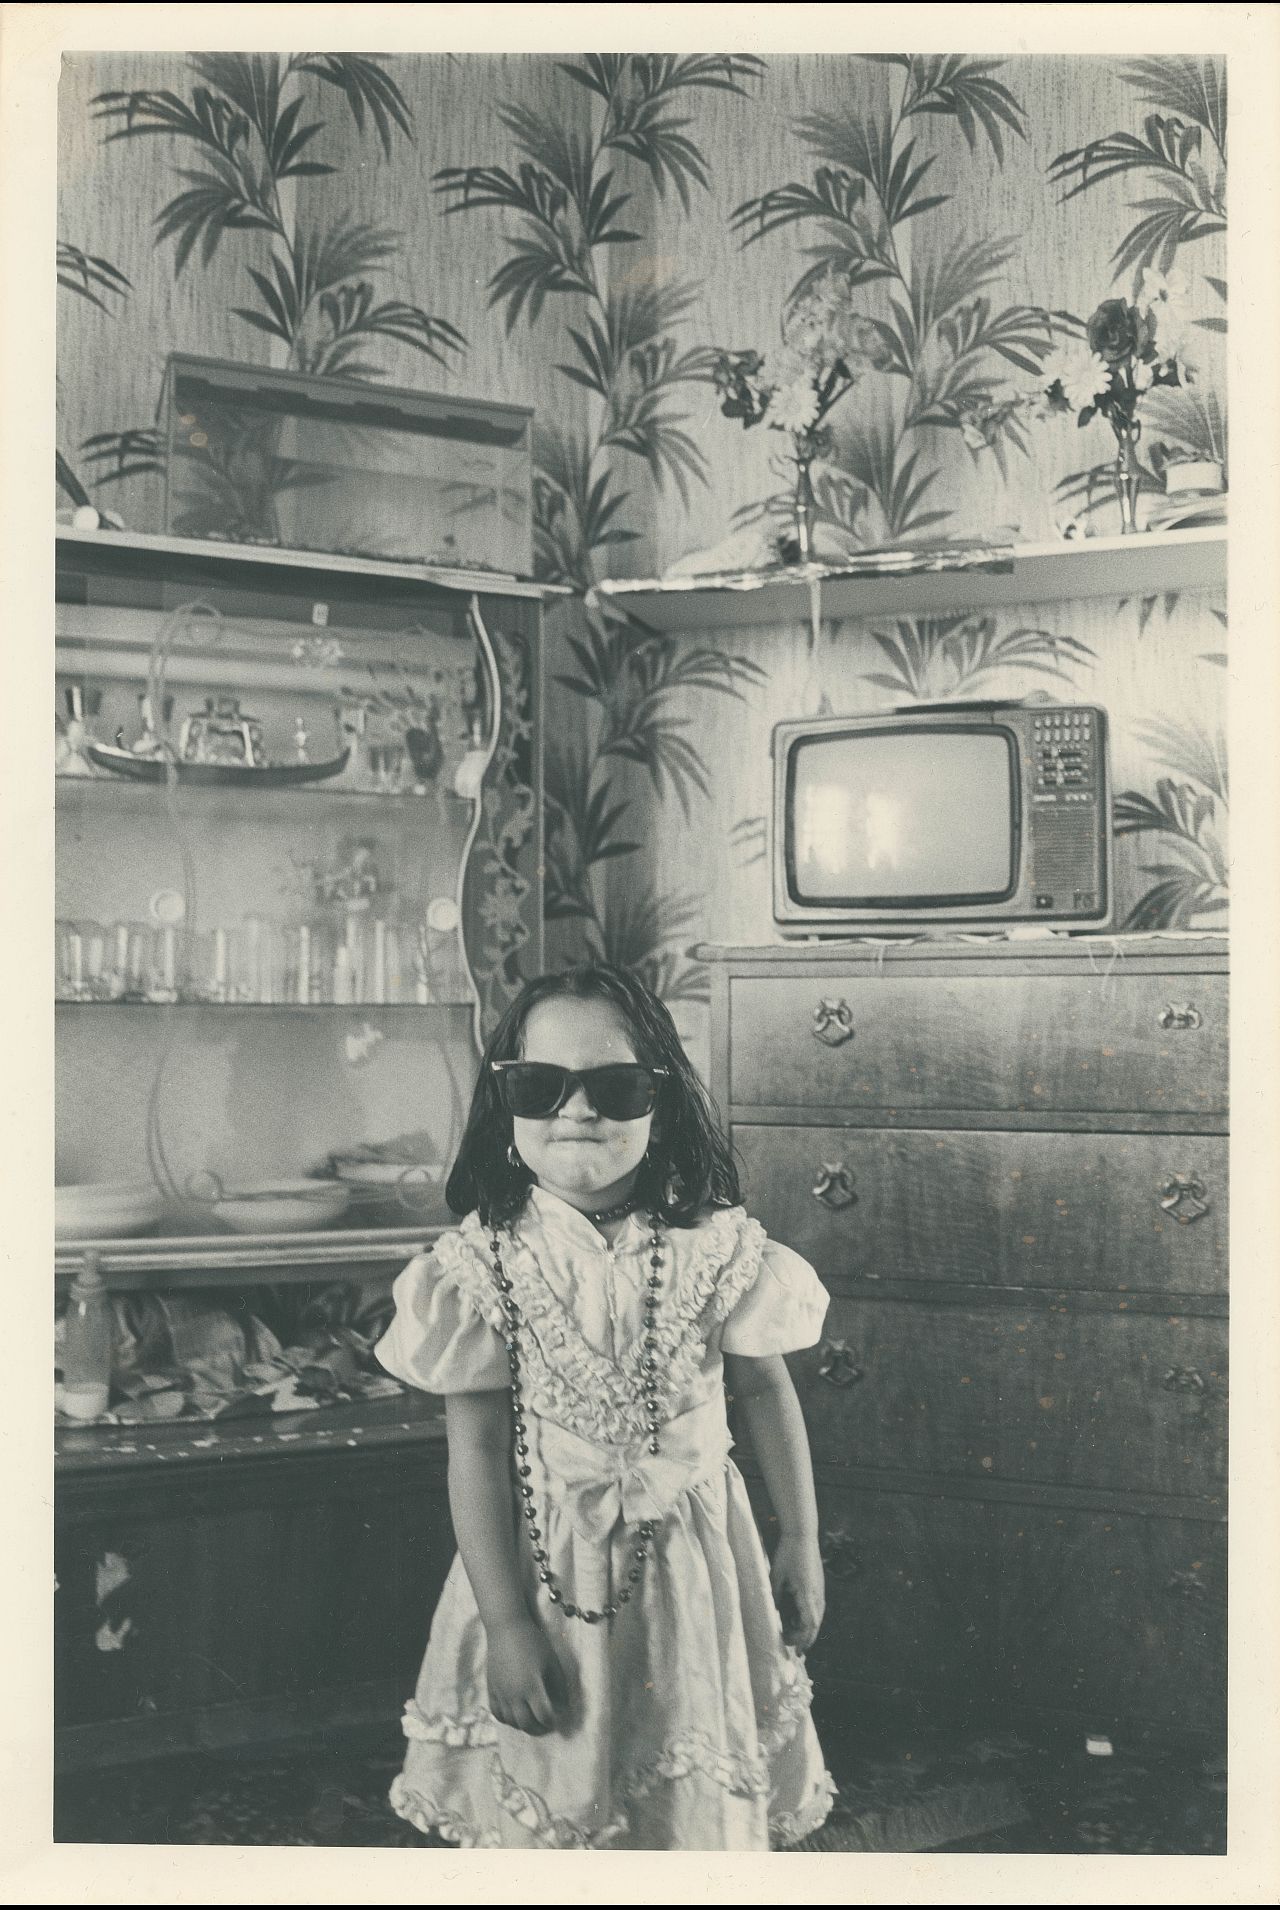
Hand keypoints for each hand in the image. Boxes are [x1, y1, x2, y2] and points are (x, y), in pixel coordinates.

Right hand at [485, 1616, 568, 1735]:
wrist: (507, 1628)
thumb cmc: (533, 1642)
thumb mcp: (552, 1662)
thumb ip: (559, 1686)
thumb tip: (563, 1706)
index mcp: (531, 1686)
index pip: (543, 1716)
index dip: (552, 1721)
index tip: (557, 1720)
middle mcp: (514, 1694)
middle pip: (526, 1723)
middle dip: (538, 1729)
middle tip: (546, 1726)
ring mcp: (500, 1692)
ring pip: (510, 1721)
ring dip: (522, 1726)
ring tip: (531, 1721)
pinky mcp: (491, 1688)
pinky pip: (496, 1712)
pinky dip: (506, 1719)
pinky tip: (514, 1716)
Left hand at [770, 1531, 825, 1651]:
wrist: (803, 1534)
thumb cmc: (788, 1554)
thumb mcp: (776, 1577)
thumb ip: (776, 1597)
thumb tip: (775, 1614)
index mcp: (807, 1596)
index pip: (807, 1626)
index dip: (800, 1639)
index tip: (791, 1648)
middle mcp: (818, 1596)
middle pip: (815, 1625)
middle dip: (805, 1639)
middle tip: (796, 1651)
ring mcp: (820, 1591)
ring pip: (817, 1618)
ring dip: (808, 1629)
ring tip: (795, 1637)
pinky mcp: (819, 1586)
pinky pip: (817, 1608)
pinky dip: (809, 1618)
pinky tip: (798, 1618)